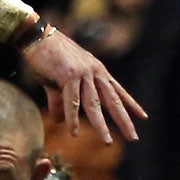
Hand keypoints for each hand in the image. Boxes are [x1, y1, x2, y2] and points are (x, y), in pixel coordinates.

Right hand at [21, 29, 145, 143]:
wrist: (35, 36)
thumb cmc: (47, 57)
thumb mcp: (58, 81)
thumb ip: (61, 102)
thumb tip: (60, 122)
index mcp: (97, 70)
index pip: (118, 91)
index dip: (131, 105)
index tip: (143, 117)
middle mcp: (95, 71)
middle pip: (112, 101)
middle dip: (124, 120)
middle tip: (134, 138)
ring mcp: (83, 73)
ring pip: (93, 104)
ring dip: (100, 125)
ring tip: (107, 142)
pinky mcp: (68, 75)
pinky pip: (72, 101)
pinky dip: (73, 118)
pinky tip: (73, 132)